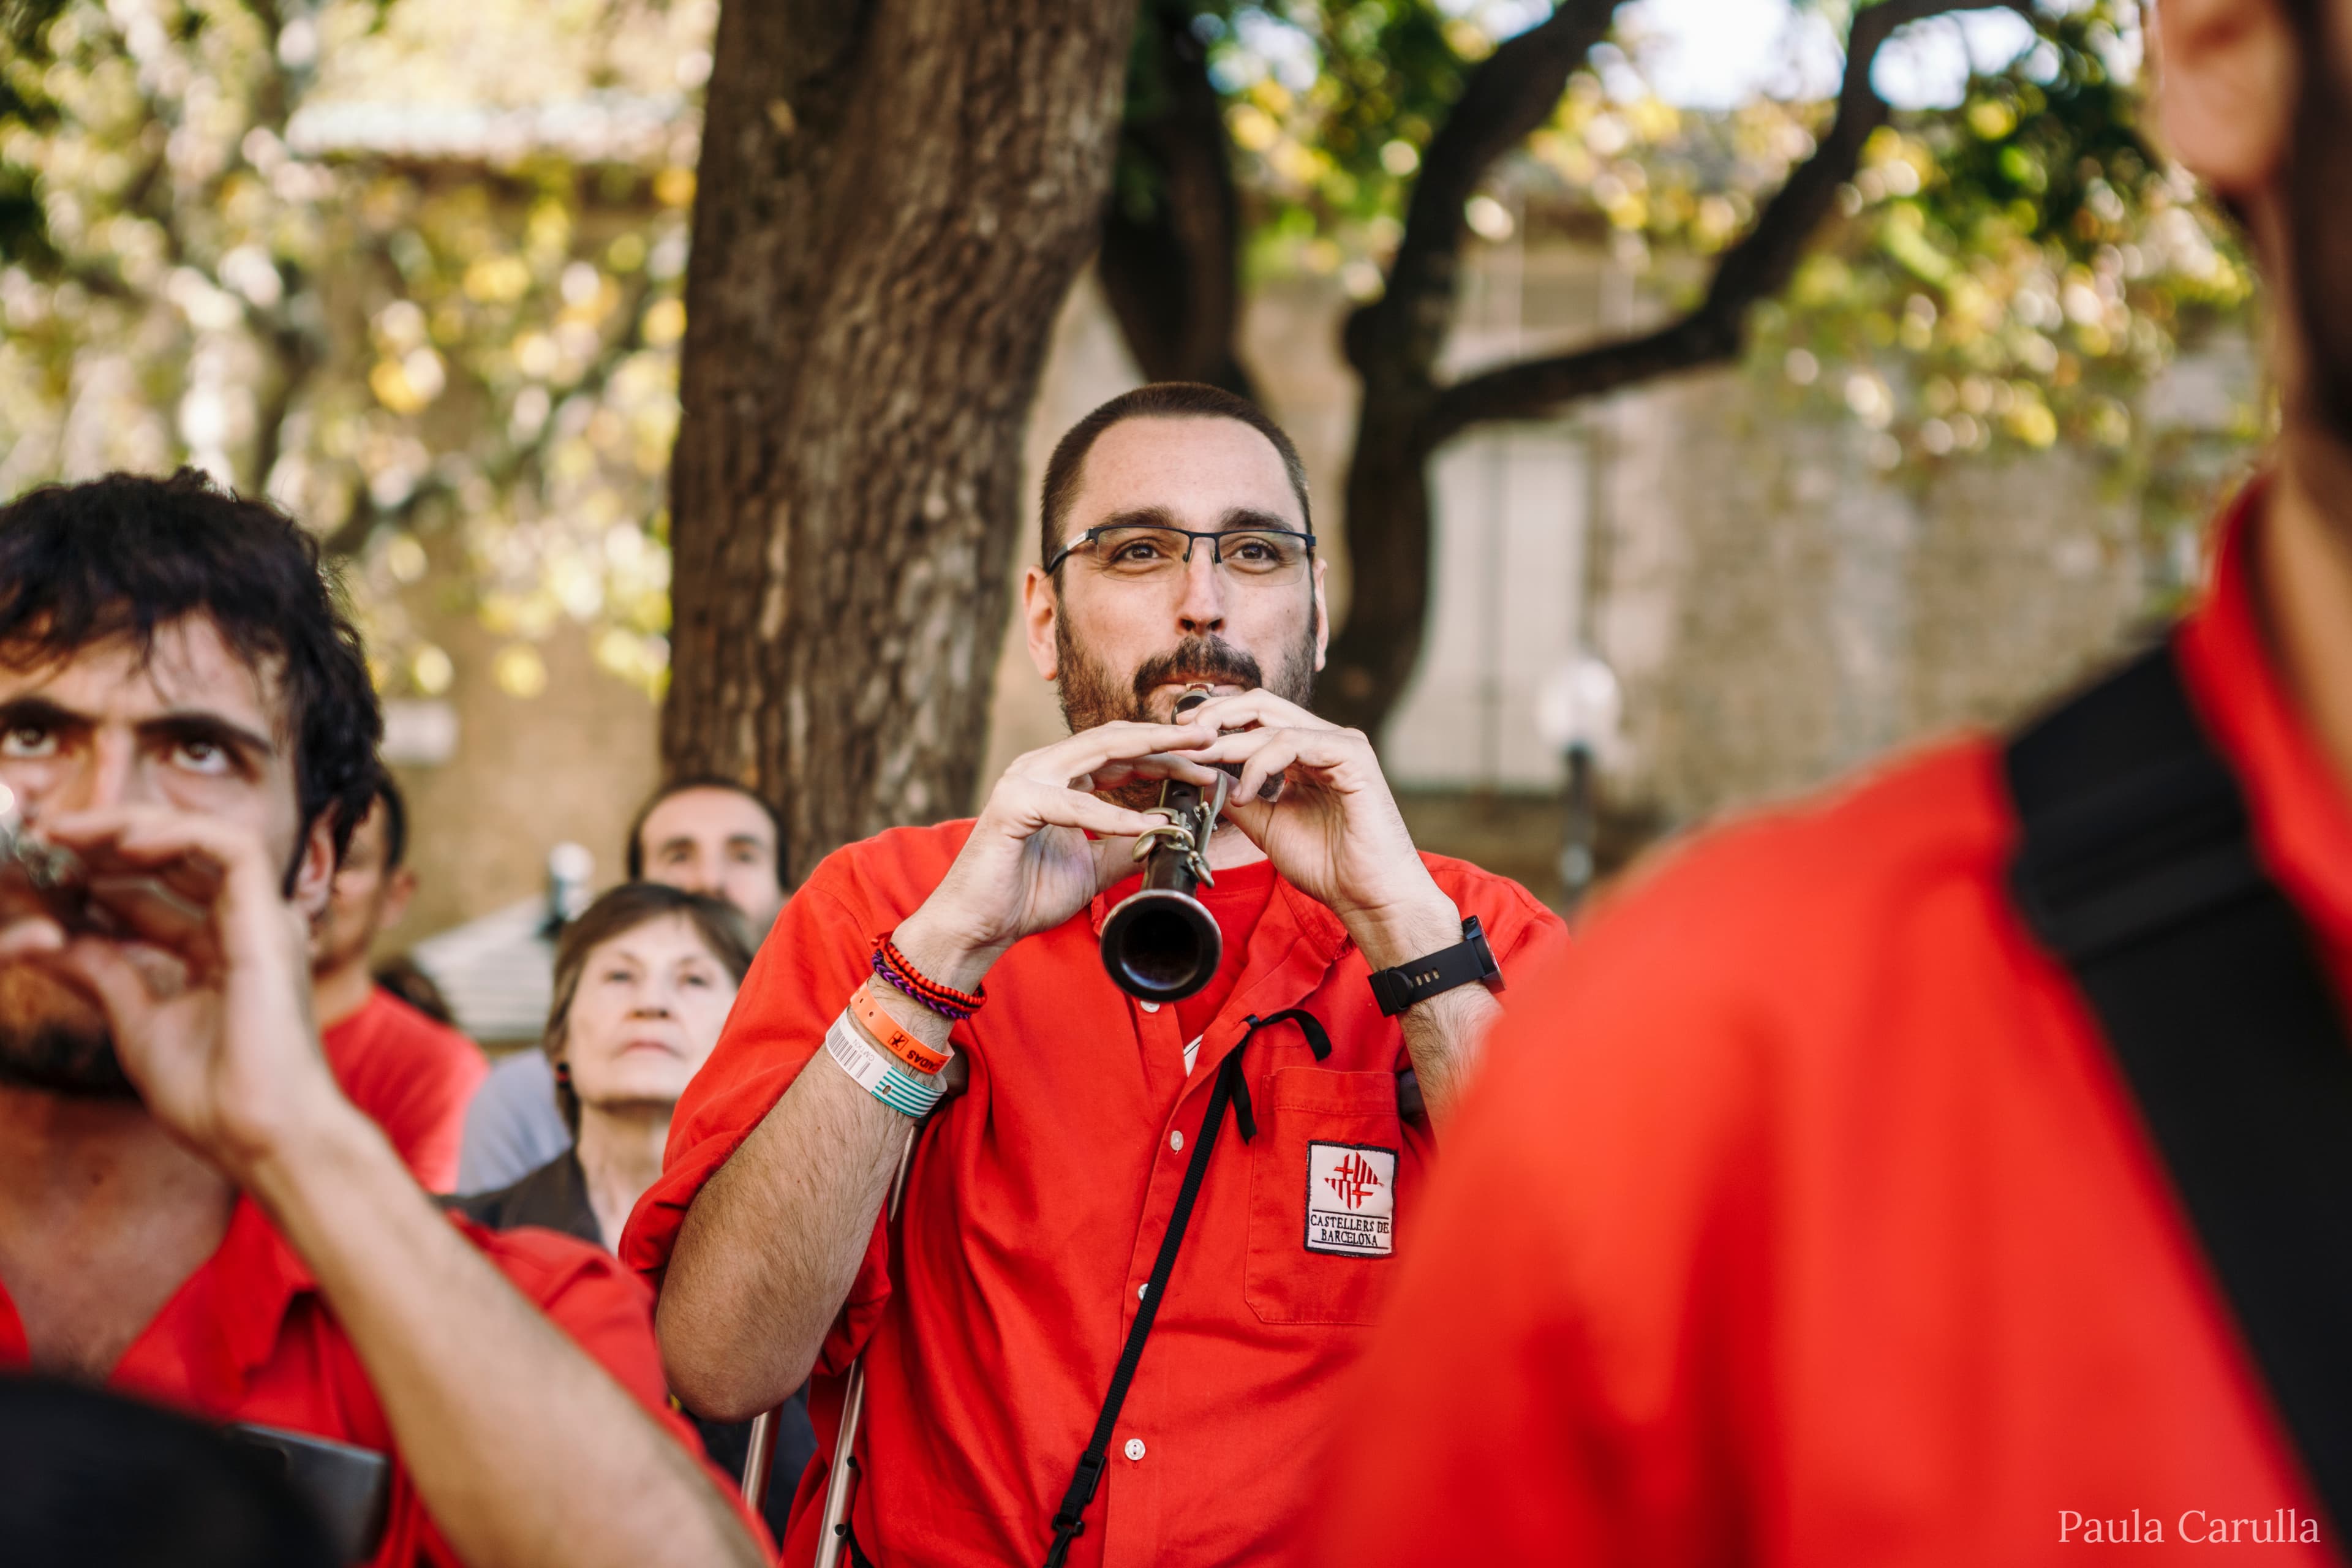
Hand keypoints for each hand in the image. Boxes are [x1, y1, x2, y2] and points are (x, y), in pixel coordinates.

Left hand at [0, 807, 351, 1180]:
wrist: (260, 1134)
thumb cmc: (216, 1098)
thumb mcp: (137, 1024)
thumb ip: (103, 975)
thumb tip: (48, 943)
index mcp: (224, 954)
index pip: (159, 895)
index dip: (99, 877)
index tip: (41, 871)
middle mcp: (248, 928)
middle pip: (178, 859)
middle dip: (107, 842)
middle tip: (44, 837)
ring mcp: (261, 922)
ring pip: (203, 839)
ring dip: (134, 828)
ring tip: (70, 831)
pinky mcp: (267, 920)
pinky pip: (230, 848)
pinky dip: (176, 835)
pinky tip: (121, 843)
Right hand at [894, 720, 1223, 989]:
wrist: (979, 926)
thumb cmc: (1027, 893)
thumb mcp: (1093, 866)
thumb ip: (1126, 845)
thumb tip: (1168, 834)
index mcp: (1059, 776)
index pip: (1121, 752)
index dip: (1166, 754)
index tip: (1207, 763)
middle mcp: (1041, 767)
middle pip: (1116, 740)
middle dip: (1168, 742)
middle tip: (1212, 744)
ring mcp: (1025, 780)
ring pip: (1098, 753)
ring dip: (1151, 756)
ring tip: (1193, 765)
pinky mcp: (1013, 805)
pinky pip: (1074, 804)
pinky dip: (1113, 814)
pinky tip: (1146, 822)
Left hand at [1176, 691, 1459, 967]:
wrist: (1365, 894)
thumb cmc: (1326, 865)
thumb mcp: (1267, 825)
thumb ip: (1240, 798)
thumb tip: (1205, 776)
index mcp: (1306, 752)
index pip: (1256, 717)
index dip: (1217, 720)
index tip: (1180, 735)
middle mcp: (1324, 740)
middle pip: (1263, 704)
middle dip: (1218, 714)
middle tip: (1184, 732)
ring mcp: (1341, 744)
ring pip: (1273, 723)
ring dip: (1231, 742)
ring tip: (1203, 763)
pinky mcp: (1352, 756)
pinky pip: (1294, 743)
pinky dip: (1261, 764)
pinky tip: (1245, 793)